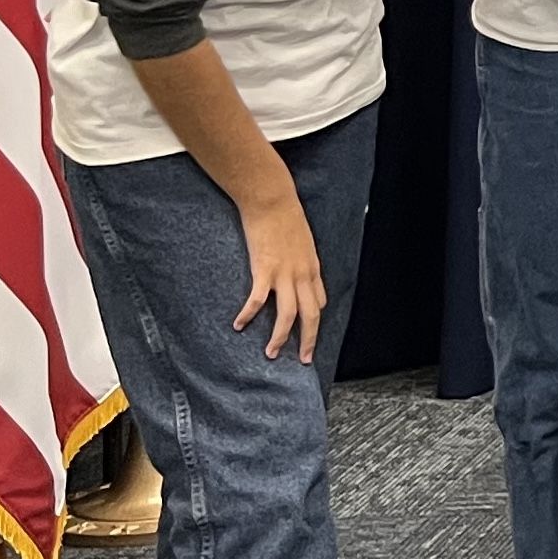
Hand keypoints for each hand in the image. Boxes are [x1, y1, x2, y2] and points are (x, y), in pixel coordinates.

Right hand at [230, 186, 326, 364]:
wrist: (272, 198)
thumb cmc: (284, 215)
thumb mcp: (301, 239)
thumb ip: (299, 256)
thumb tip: (293, 265)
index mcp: (312, 268)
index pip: (319, 302)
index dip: (314, 320)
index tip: (309, 334)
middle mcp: (303, 275)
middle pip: (311, 316)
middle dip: (307, 341)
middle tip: (302, 360)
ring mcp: (285, 274)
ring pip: (289, 316)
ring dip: (279, 338)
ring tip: (270, 353)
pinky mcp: (264, 270)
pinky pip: (258, 301)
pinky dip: (248, 315)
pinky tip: (238, 325)